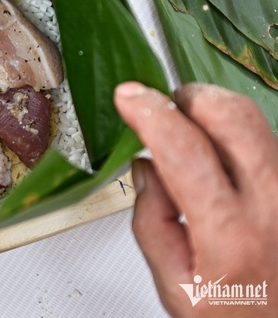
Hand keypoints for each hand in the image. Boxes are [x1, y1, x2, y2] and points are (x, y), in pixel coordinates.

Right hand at [114, 82, 277, 316]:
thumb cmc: (237, 316)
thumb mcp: (175, 287)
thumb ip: (151, 222)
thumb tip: (145, 168)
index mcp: (229, 234)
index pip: (185, 149)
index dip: (150, 112)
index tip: (129, 96)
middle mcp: (274, 205)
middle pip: (232, 115)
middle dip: (189, 98)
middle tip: (166, 109)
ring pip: (255, 119)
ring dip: (214, 116)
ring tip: (192, 140)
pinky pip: (268, 139)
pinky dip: (237, 137)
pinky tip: (223, 162)